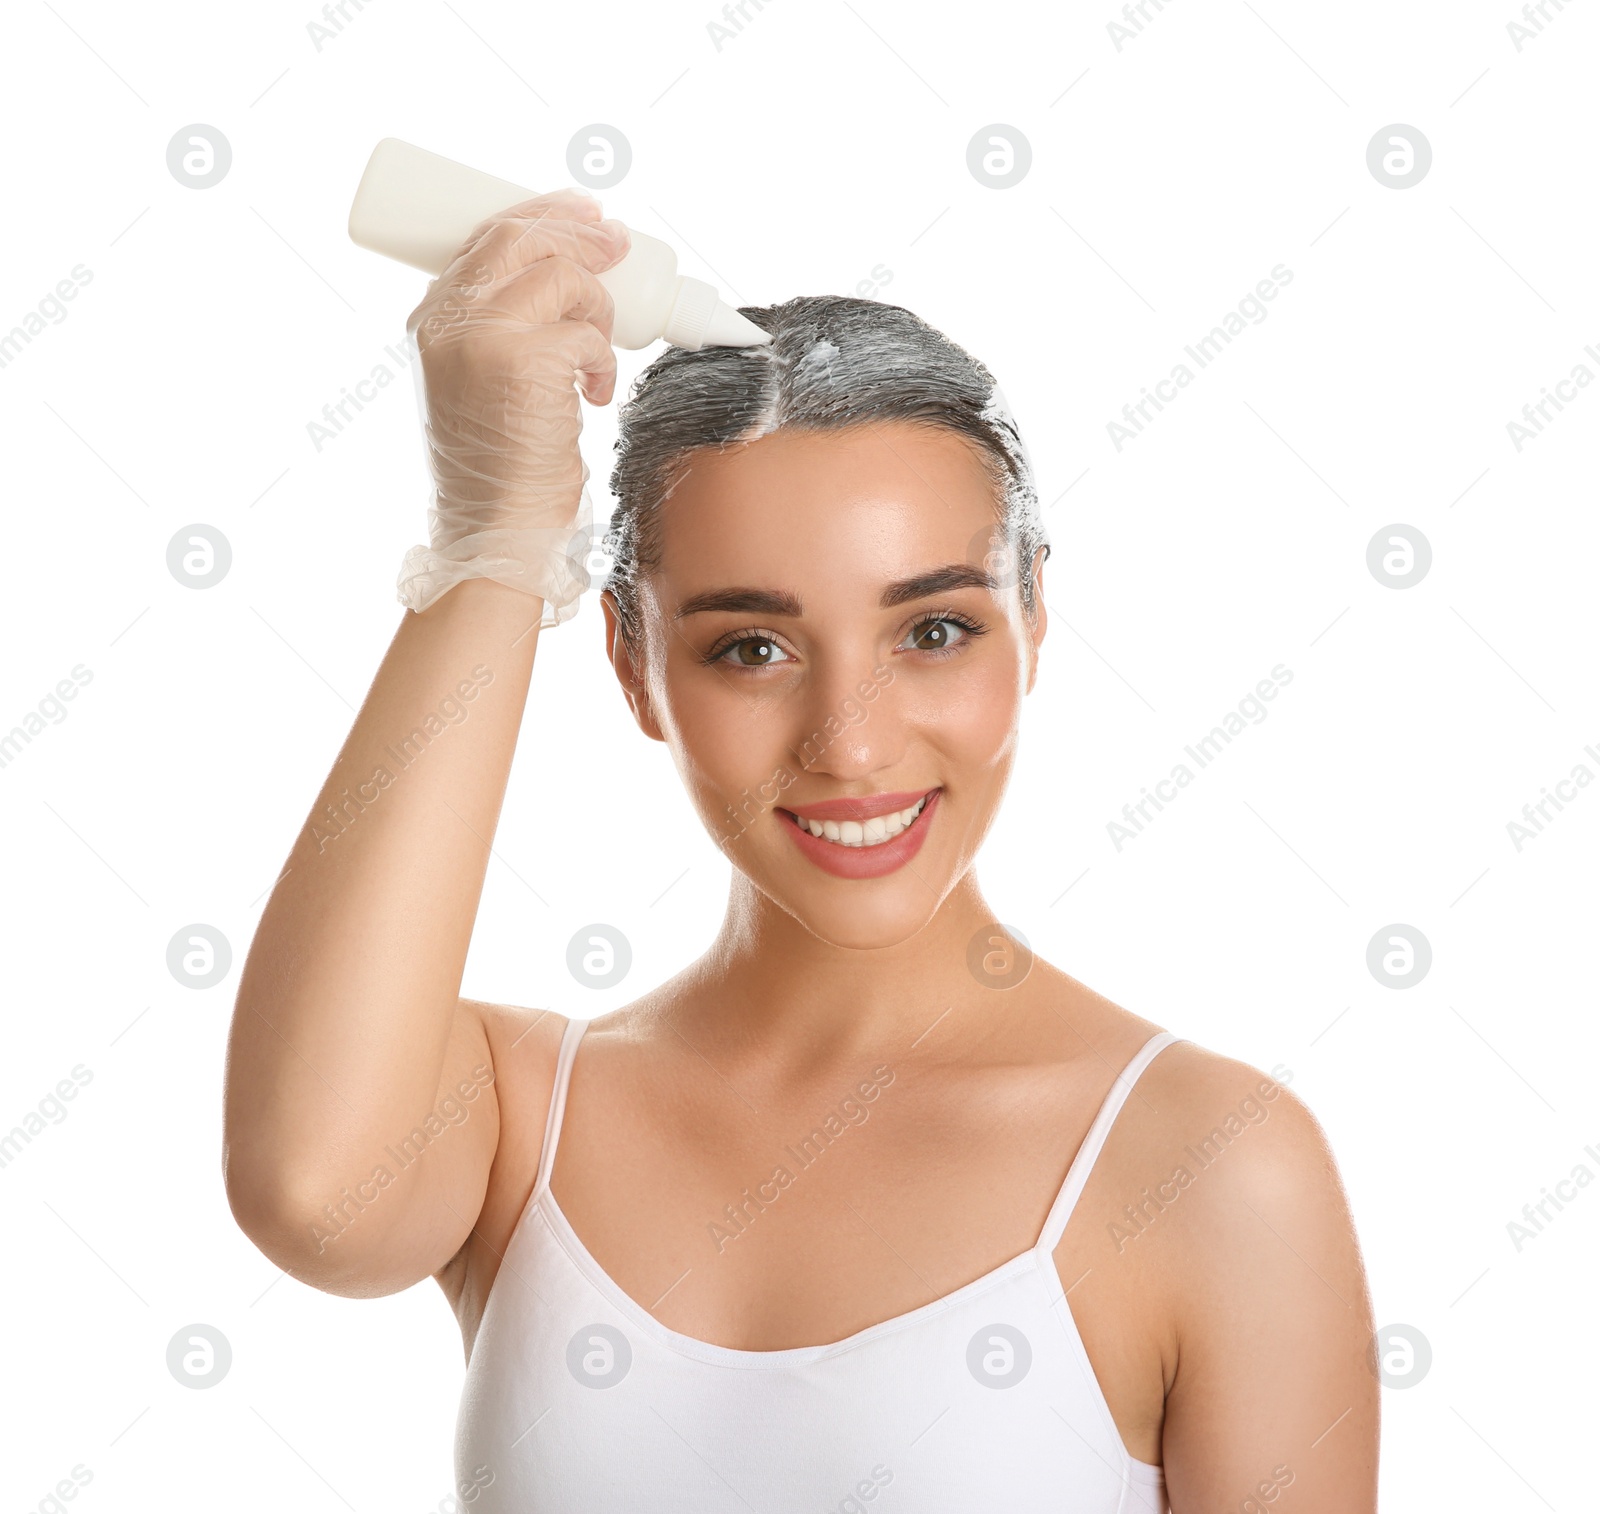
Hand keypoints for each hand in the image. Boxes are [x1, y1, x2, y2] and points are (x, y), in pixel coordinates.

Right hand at [398, 189, 630, 613]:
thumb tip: (562, 286)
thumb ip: (501, 336)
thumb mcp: (482, 386)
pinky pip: (586, 334)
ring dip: (597, 310)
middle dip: (579, 233)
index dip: (541, 217)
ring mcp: (482, 337)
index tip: (583, 213)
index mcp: (433, 319)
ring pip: (562, 278)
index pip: (487, 238)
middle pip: (520, 240)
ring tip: (595, 357)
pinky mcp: (523, 362)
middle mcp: (449, 320)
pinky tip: (593, 395)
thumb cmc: (500, 466)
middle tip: (618, 243)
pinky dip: (604, 361)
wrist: (498, 526)